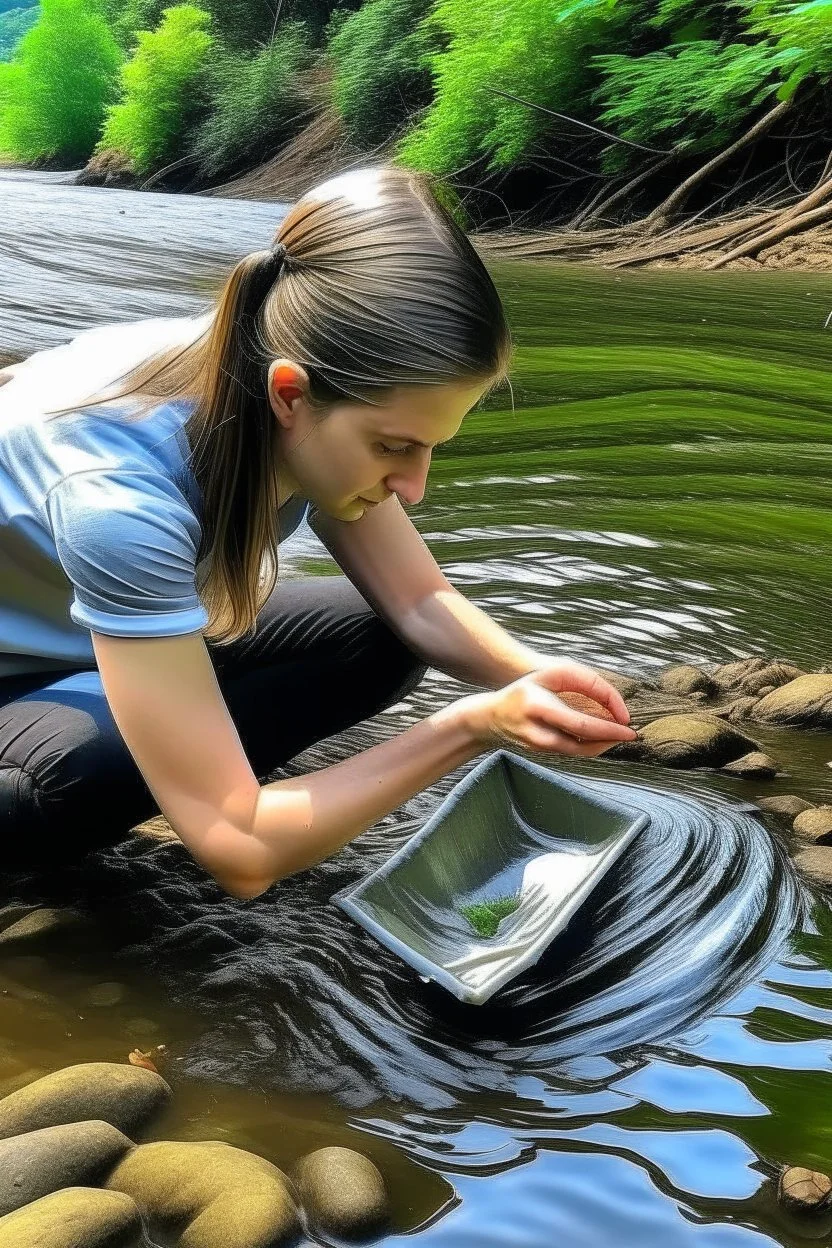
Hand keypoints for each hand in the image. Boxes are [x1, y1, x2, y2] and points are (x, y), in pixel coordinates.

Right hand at [457, 661, 637, 757]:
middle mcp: (538, 731)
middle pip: (581, 741)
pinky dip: (590, 746)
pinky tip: (602, 738)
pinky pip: (571, 751)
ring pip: (578, 751)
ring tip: (619, 735)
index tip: (626, 721)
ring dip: (602, 745)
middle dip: (610, 738)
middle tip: (631, 734)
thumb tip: (609, 700)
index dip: (607, 726)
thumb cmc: (524, 690)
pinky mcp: (541, 753)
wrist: (489, 717)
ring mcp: (538, 746)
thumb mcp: (547, 676)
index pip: (581, 722)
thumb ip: (578, 681)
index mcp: (539, 707)